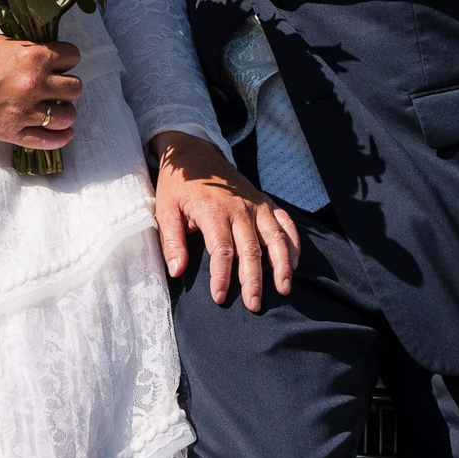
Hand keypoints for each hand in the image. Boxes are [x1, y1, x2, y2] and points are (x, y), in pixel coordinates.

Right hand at [0, 34, 80, 150]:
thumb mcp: (2, 42)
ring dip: (64, 110)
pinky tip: (63, 131)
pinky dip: (62, 136)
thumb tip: (51, 59)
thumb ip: (29, 50)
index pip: (72, 56)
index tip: (61, 62)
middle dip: (67, 84)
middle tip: (56, 85)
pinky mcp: (11, 132)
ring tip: (56, 107)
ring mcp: (22, 111)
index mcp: (32, 56)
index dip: (67, 58)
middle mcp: (32, 84)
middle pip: (75, 87)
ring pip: (67, 115)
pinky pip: (49, 140)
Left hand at [149, 131, 300, 310]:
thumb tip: (177, 271)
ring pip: (274, 238)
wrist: (195, 152)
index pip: (222, 251)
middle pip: (251, 249)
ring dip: (280, 265)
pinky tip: (293, 263)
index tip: (220, 298)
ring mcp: (255, 204)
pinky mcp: (265, 201)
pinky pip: (285, 222)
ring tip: (283, 289)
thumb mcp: (166, 209)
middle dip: (253, 280)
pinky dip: (292, 243)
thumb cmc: (179, 186)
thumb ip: (172, 241)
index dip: (222, 277)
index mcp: (213, 211)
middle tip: (254, 305)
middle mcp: (239, 208)